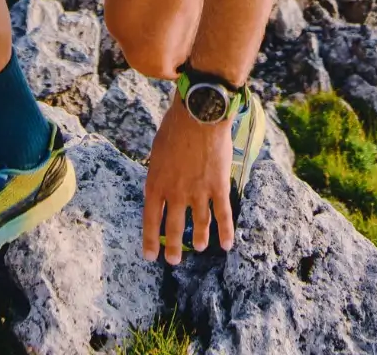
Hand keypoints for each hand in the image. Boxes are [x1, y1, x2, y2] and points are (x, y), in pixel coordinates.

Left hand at [142, 99, 234, 265]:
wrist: (198, 115)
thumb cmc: (174, 127)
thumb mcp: (156, 152)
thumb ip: (158, 174)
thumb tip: (157, 190)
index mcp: (156, 183)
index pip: (151, 220)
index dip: (150, 240)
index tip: (150, 256)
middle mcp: (176, 193)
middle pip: (174, 227)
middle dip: (173, 247)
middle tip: (173, 261)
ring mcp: (198, 192)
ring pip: (199, 225)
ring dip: (199, 239)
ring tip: (199, 247)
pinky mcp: (219, 187)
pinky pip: (223, 215)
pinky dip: (225, 232)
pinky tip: (226, 244)